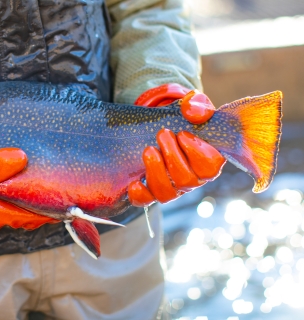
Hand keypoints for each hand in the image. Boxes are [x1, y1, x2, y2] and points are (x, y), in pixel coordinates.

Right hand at [0, 148, 56, 242]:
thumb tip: (23, 157)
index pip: (31, 216)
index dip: (50, 211)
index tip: (68, 205)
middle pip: (21, 212)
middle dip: (38, 204)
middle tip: (53, 189)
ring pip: (7, 205)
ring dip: (21, 197)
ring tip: (33, 180)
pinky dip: (4, 191)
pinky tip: (4, 177)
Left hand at [128, 84, 225, 205]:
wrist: (163, 124)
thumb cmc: (184, 118)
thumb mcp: (193, 106)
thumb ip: (197, 105)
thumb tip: (191, 111)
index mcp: (208, 160)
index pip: (211, 168)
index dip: (197, 153)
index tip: (183, 134)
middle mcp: (191, 178)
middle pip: (187, 181)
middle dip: (173, 156)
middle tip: (162, 134)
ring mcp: (171, 187)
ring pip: (167, 194)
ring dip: (156, 172)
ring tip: (148, 150)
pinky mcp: (151, 191)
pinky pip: (146, 201)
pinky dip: (140, 195)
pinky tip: (134, 182)